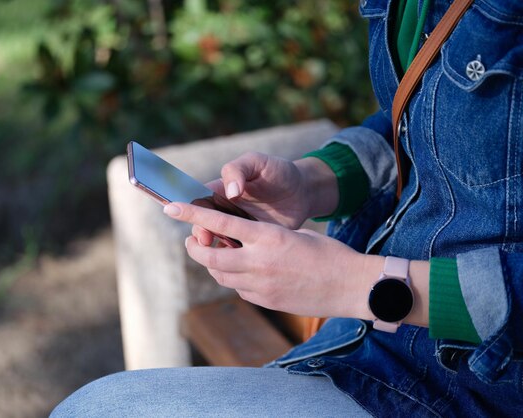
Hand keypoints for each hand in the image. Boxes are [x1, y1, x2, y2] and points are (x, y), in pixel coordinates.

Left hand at [164, 202, 373, 318]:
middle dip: (195, 248)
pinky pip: (239, 289)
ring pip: (221, 276)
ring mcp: (262, 286)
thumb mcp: (294, 234)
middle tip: (191, 240)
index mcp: (268, 237)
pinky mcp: (267, 302)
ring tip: (217, 253)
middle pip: (210, 258)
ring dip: (213, 264)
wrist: (352, 285)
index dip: (192, 214)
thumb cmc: (328, 253)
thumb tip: (239, 241)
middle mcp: (260, 262)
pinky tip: (245, 271)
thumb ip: (263, 237)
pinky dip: (234, 279)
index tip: (170, 207)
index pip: (221, 224)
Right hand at [195, 152, 338, 245]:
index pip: (198, 204)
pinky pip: (238, 254)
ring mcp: (238, 228)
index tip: (196, 222)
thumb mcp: (258, 162)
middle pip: (203, 226)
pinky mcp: (252, 242)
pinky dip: (235, 259)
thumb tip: (230, 192)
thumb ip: (239, 170)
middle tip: (207, 240)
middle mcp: (225, 211)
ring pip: (218, 243)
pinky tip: (240, 260)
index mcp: (221, 191)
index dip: (191, 214)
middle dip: (201, 234)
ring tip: (223, 251)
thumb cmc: (278, 172)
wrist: (304, 191)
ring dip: (215, 249)